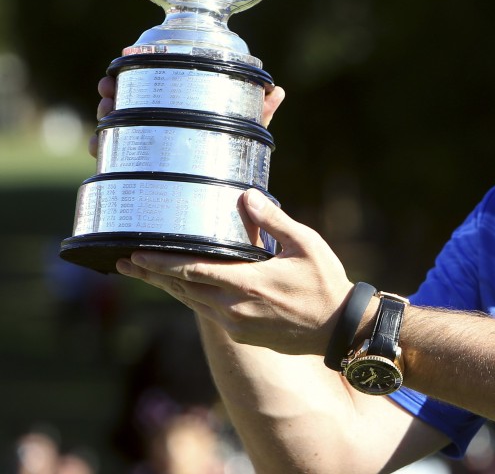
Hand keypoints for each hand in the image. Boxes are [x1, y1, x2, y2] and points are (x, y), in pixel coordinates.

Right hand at [88, 74, 286, 156]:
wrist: (228, 202)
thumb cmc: (238, 159)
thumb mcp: (246, 133)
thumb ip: (259, 114)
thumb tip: (278, 89)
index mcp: (184, 108)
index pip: (154, 80)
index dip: (136, 68)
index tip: (124, 61)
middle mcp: (163, 122)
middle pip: (130, 100)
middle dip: (114, 92)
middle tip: (108, 92)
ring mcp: (149, 144)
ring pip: (118, 124)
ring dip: (105, 116)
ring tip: (104, 115)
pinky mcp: (141, 167)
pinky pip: (116, 155)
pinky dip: (104, 149)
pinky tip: (99, 149)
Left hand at [116, 188, 351, 355]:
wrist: (337, 329)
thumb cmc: (325, 283)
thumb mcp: (305, 244)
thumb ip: (273, 220)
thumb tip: (247, 195)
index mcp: (248, 283)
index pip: (193, 270)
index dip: (161, 262)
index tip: (136, 253)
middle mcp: (235, 308)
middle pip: (182, 289)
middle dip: (152, 274)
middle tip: (123, 263)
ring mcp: (236, 325)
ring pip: (192, 303)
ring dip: (167, 287)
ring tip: (144, 273)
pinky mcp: (241, 334)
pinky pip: (207, 313)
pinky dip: (190, 298)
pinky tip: (183, 288)